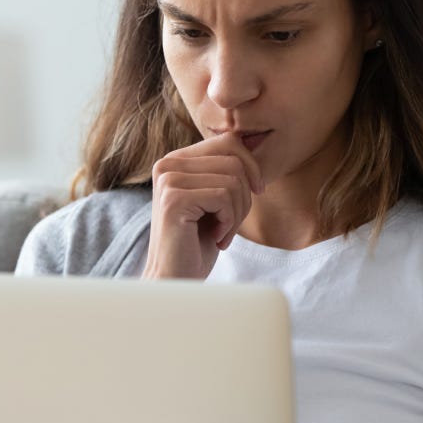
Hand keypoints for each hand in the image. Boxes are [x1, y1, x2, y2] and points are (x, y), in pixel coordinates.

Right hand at [141, 132, 263, 279]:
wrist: (176, 280)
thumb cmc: (198, 244)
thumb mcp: (215, 200)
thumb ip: (226, 171)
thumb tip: (254, 142)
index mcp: (176, 160)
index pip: (228, 141)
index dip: (251, 167)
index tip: (255, 193)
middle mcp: (167, 164)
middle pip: (234, 160)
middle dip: (245, 197)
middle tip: (231, 224)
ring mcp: (168, 180)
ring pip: (233, 180)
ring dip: (237, 214)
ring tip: (222, 233)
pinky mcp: (174, 199)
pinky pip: (224, 197)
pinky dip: (229, 223)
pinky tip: (216, 238)